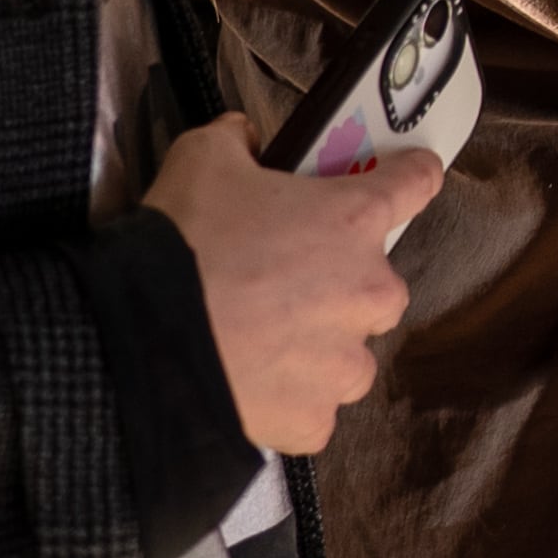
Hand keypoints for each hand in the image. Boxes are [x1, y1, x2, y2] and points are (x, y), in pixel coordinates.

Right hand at [140, 113, 439, 455]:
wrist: (141, 341)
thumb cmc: (183, 243)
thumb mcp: (202, 159)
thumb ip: (236, 140)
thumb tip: (244, 138)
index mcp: (355, 220)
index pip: (416, 183)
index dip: (409, 175)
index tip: (405, 177)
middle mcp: (368, 291)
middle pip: (378, 285)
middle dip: (341, 285)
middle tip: (284, 284)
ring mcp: (345, 362)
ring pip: (349, 354)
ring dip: (319, 349)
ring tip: (261, 342)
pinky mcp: (315, 419)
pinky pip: (314, 409)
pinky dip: (289, 400)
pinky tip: (248, 386)